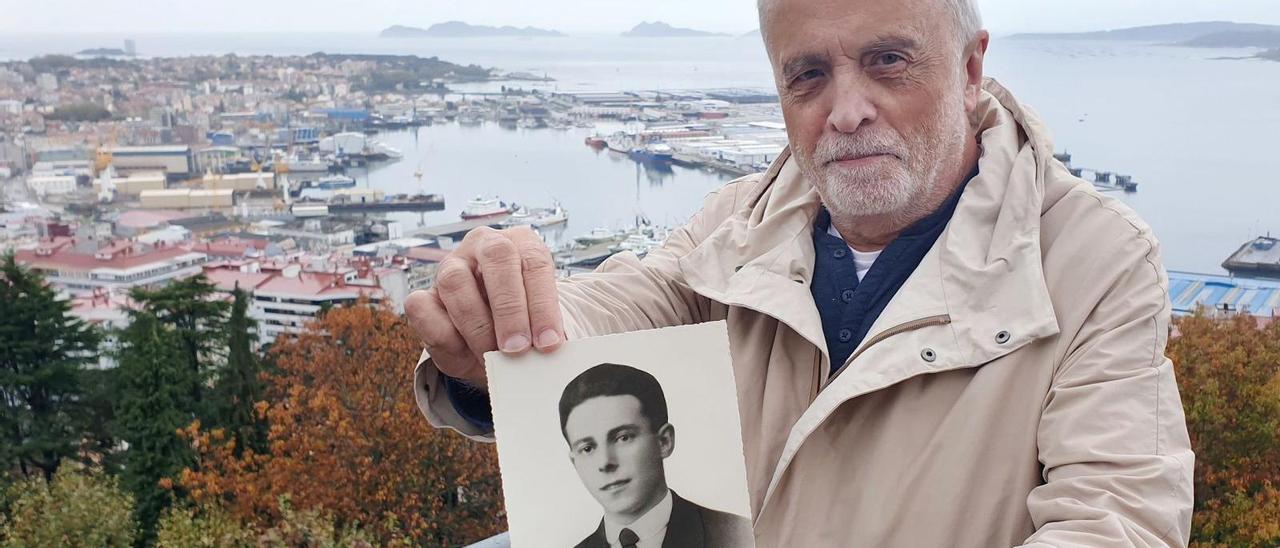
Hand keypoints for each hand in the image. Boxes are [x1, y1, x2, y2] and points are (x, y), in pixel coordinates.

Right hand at [405, 226, 564, 387]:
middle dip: (510, 308)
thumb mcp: (540, 324)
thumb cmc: (522, 328)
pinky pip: (422, 307)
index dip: (543, 304)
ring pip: (455, 281)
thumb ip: (546, 328)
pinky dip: (443, 334)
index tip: (548, 342)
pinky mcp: (423, 295)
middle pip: (497, 256)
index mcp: (520, 243)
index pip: (534, 261)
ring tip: (493, 356)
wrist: (491, 348)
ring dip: (477, 325)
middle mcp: (484, 245)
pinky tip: (463, 351)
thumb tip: (553, 346)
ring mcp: (449, 266)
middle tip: (519, 348)